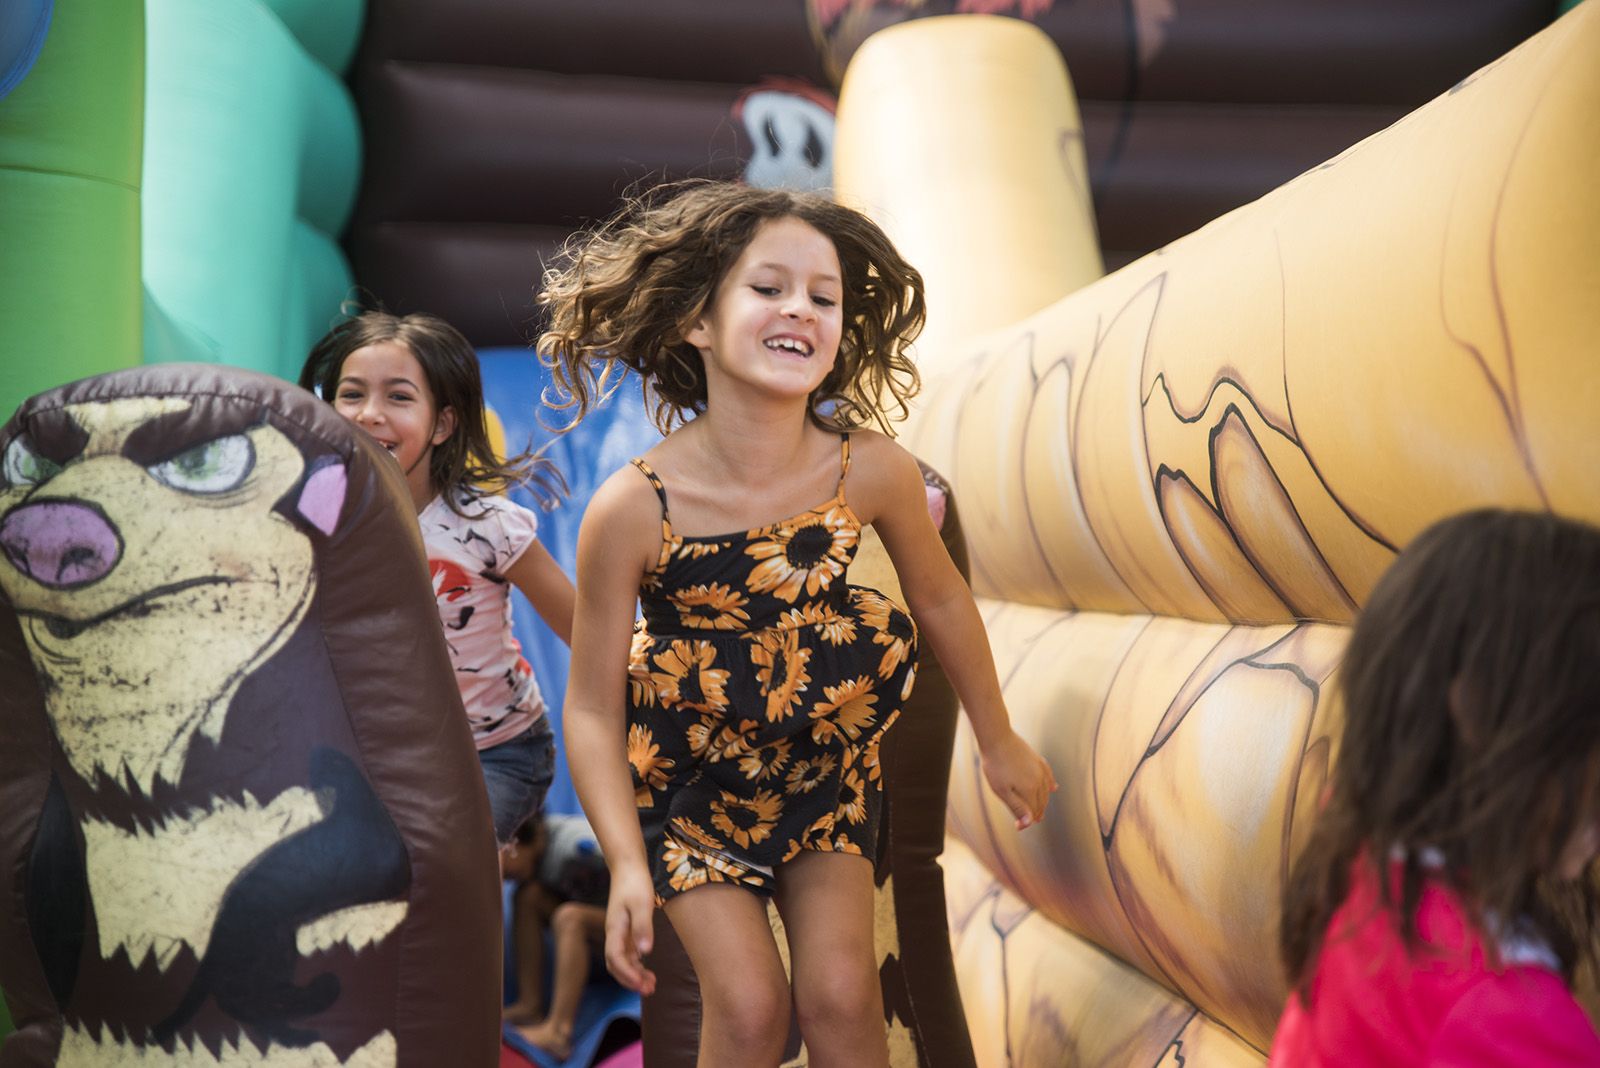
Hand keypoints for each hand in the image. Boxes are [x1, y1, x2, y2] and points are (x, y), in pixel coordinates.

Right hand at [602, 864, 657, 994]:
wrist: (628, 867)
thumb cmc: (635, 883)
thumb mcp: (642, 903)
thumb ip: (643, 927)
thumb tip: (645, 952)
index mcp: (614, 929)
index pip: (615, 959)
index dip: (627, 975)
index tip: (642, 985)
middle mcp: (614, 934)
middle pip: (616, 965)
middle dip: (630, 981)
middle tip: (649, 990)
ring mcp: (619, 933)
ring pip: (622, 961)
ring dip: (634, 975)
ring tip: (651, 985)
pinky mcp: (625, 929)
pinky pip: (627, 953)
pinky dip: (636, 964)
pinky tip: (647, 969)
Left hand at [979, 728, 1057, 829]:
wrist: (997, 738)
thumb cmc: (996, 765)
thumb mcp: (1002, 791)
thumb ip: (1017, 807)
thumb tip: (1029, 823)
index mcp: (1030, 790)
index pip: (1033, 810)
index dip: (1027, 820)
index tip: (1019, 826)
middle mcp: (1039, 780)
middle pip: (1041, 801)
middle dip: (1037, 812)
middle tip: (1033, 820)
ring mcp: (1040, 769)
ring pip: (1046, 790)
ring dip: (1044, 801)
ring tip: (1040, 809)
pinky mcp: (1038, 759)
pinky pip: (1049, 775)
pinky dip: (1051, 784)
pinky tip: (1054, 787)